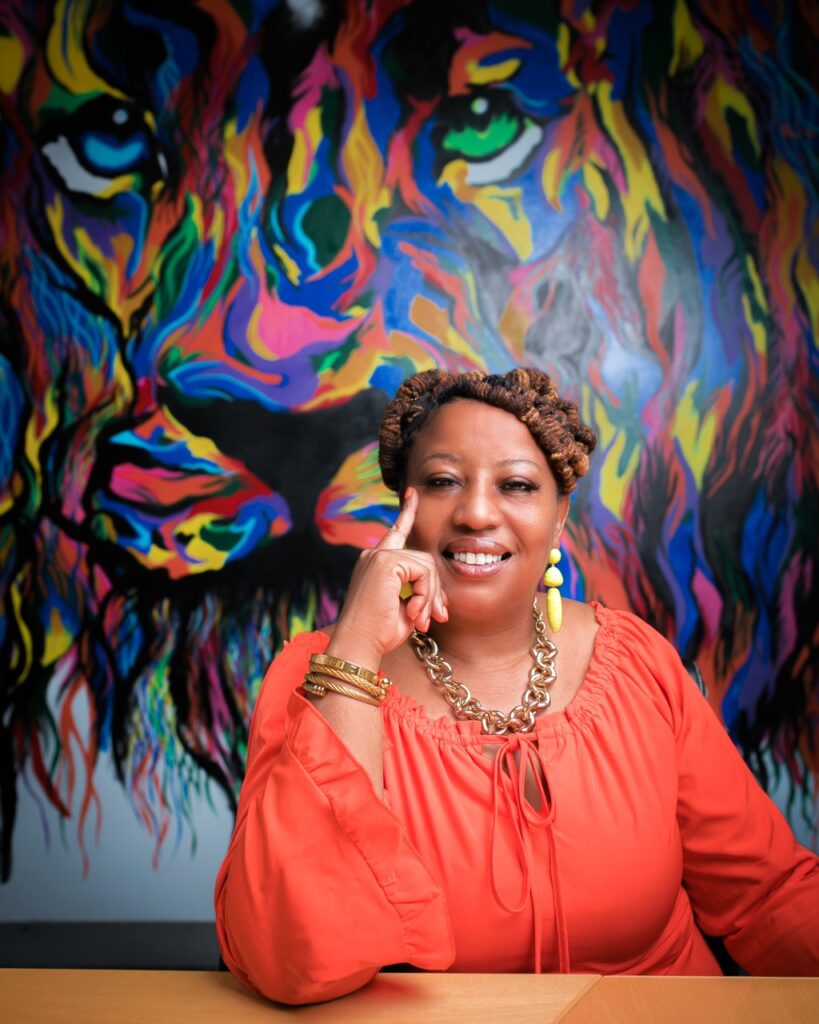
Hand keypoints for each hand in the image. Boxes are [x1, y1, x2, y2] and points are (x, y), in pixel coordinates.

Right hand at [327, 487, 447, 667]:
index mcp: (376, 562)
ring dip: (430, 597)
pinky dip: (425, 595)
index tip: (412, 494)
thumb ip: (418, 589)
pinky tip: (414, 613)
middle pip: (424, 559)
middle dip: (435, 589)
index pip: (396, 532)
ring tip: (421, 619)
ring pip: (427, 566)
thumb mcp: (405, 607)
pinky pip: (423, 572)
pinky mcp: (385, 562)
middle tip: (437, 616)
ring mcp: (378, 555)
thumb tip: (440, 591)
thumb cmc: (379, 633)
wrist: (359, 644)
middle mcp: (374, 554)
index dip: (406, 513)